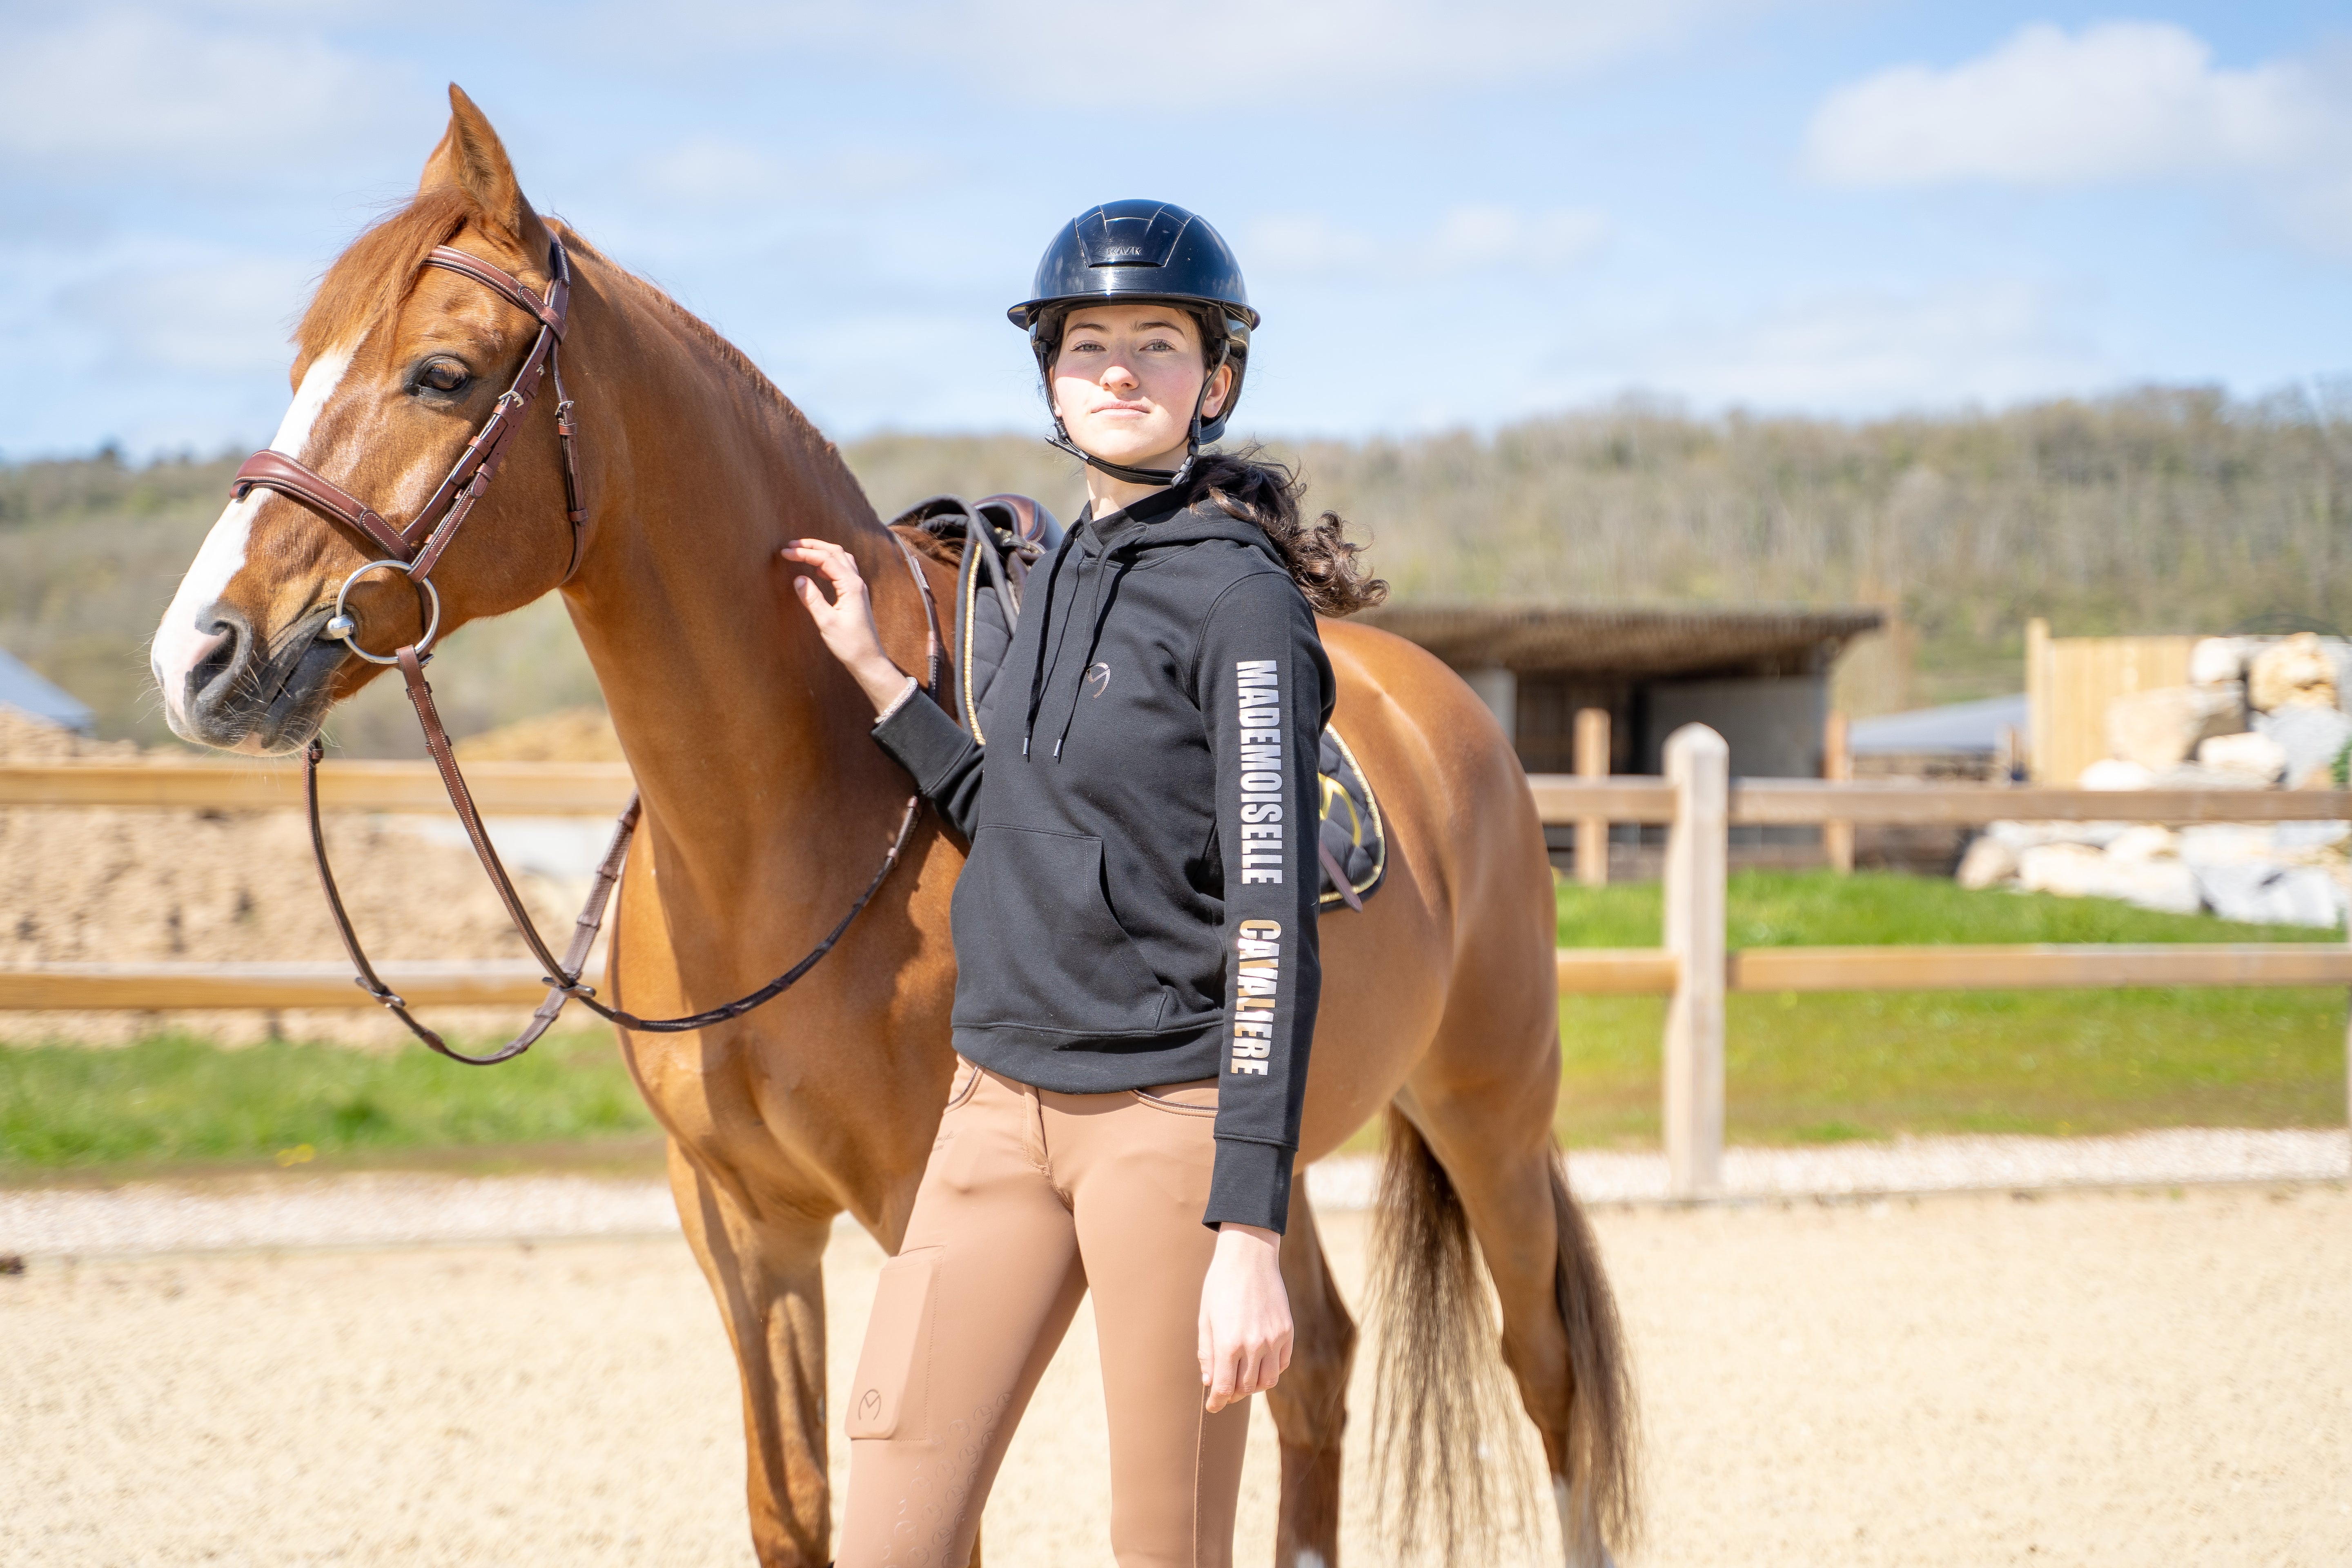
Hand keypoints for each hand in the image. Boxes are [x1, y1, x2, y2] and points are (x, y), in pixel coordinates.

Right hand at [780, 537, 909, 713]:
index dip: (804, 553)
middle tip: (791, 544)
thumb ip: (812, 599)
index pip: (826, 559)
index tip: (785, 553)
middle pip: (835, 552)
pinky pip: (843, 570)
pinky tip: (818, 571)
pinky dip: (829, 564)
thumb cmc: (849, 644)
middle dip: (813, 545)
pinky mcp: (856, 595)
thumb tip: (798, 579)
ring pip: (841, 558)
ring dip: (822, 551)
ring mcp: (858, 587)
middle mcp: (857, 582)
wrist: (868, 659)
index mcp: (851, 586)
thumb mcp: (826, 622)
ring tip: (803, 551)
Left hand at [1197, 1223, 1291, 1412]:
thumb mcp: (1206, 1319)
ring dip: (1254, 1385)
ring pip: (1267, 1381)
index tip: (1212, 1406)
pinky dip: (1271, 1370)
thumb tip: (1210, 1383)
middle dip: (1233, 1394)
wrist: (1250, 1256)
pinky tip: (1260, 1363)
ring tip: (1243, 1378)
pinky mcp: (1287, 1331)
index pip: (1224, 1388)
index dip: (1217, 1402)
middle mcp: (1254, 1345)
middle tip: (1225, 1390)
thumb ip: (1207, 1353)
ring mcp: (1274, 1339)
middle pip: (1246, 1388)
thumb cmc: (1220, 1285)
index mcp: (1229, 1343)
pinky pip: (1282, 1364)